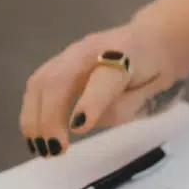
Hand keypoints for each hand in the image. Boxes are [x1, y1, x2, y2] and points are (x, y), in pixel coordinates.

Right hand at [19, 0, 188, 156]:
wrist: (154, 37)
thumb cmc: (157, 68)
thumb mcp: (156, 90)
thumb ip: (124, 106)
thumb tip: (82, 123)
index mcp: (126, 56)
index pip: (103, 80)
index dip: (89, 103)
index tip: (77, 128)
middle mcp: (93, 49)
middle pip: (59, 79)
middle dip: (49, 117)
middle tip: (53, 151)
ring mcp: (72, 53)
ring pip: (41, 81)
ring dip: (34, 118)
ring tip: (40, 149)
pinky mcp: (61, 61)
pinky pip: (38, 85)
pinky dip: (32, 112)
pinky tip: (35, 136)